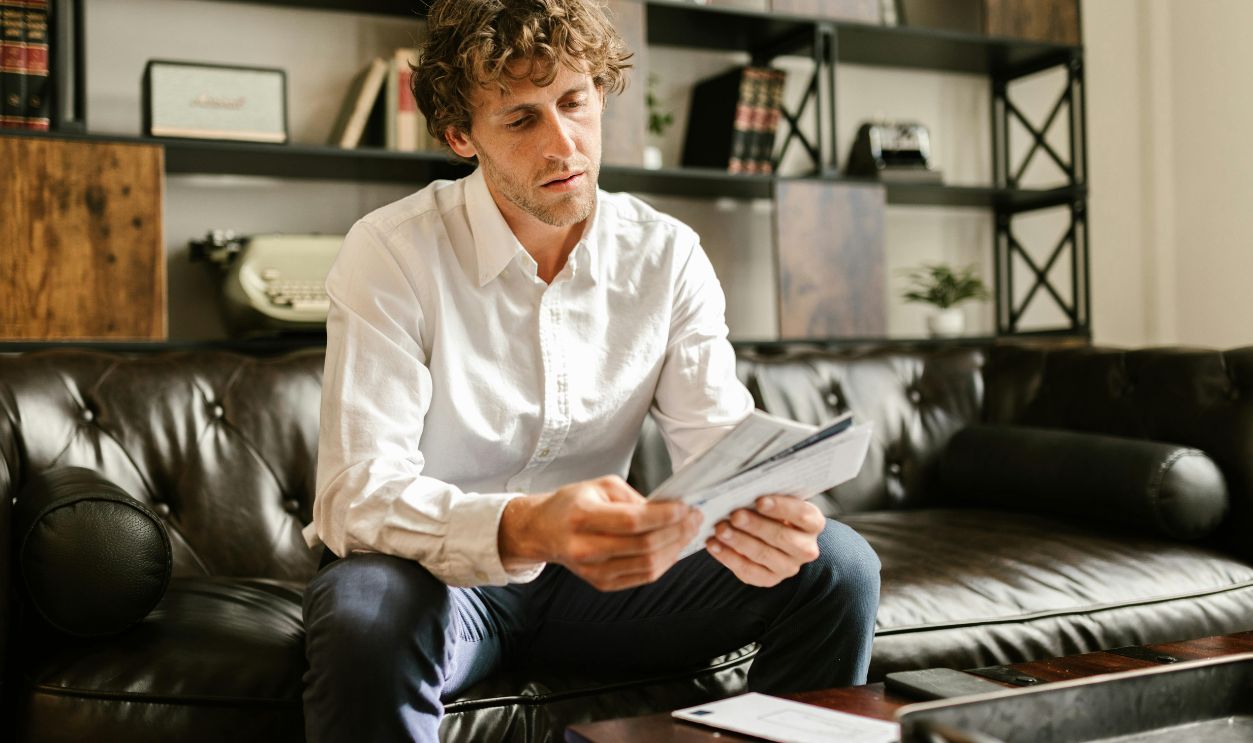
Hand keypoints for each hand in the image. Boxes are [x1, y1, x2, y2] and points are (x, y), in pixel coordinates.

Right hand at [499, 475, 702, 591]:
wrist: (544, 531)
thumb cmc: (574, 503)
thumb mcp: (601, 486)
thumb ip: (634, 498)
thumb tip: (669, 510)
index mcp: (582, 517)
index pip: (633, 521)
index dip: (664, 516)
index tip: (685, 507)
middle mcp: (585, 548)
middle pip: (644, 547)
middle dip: (677, 532)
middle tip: (694, 518)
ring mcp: (593, 571)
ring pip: (648, 566)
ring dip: (675, 549)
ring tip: (688, 532)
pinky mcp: (601, 583)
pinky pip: (642, 577)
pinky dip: (664, 563)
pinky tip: (674, 547)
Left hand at [705, 495, 824, 586]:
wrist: (771, 535)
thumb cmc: (772, 511)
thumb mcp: (776, 500)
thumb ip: (766, 495)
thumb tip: (743, 488)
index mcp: (813, 523)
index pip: (802, 515)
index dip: (781, 508)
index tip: (759, 501)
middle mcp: (805, 548)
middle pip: (782, 537)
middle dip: (755, 525)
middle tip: (734, 515)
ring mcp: (788, 567)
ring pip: (763, 555)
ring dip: (739, 541)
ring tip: (720, 529)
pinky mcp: (769, 579)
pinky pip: (748, 571)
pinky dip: (728, 557)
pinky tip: (713, 545)